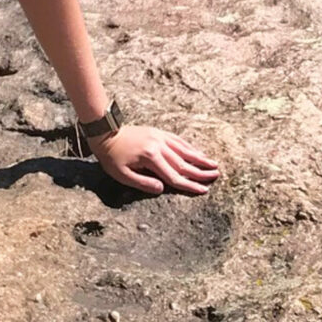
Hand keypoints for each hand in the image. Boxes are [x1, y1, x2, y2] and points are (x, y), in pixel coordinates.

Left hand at [89, 126, 218, 195]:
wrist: (106, 132)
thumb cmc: (111, 156)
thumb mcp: (122, 174)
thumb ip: (143, 183)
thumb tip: (162, 189)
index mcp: (151, 158)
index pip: (174, 176)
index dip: (190, 185)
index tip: (204, 190)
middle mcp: (159, 146)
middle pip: (183, 163)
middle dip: (201, 171)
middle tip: (216, 176)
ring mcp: (160, 137)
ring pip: (184, 150)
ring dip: (199, 158)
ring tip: (213, 164)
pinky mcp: (158, 132)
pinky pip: (177, 140)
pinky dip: (188, 147)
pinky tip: (197, 151)